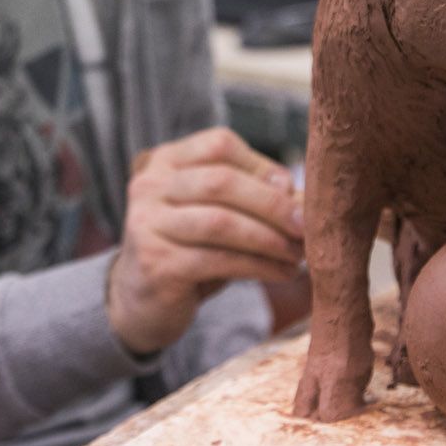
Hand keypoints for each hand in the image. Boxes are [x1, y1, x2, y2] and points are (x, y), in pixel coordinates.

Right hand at [106, 127, 303, 355]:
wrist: (140, 300)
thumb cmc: (190, 249)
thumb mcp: (216, 213)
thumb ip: (250, 196)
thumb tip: (300, 196)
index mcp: (165, 160)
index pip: (219, 145)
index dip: (262, 167)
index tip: (294, 194)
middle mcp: (149, 185)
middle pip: (222, 182)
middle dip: (273, 205)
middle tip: (306, 227)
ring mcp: (147, 223)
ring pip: (221, 222)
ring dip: (269, 239)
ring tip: (298, 254)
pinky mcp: (155, 263)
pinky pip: (217, 260)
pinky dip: (258, 266)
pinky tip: (281, 273)